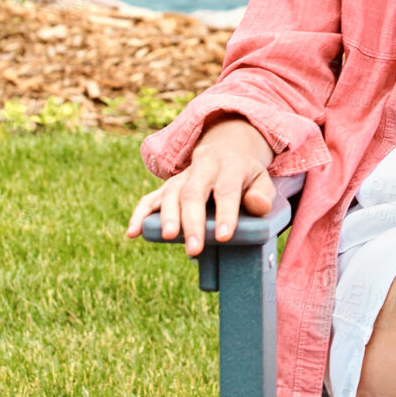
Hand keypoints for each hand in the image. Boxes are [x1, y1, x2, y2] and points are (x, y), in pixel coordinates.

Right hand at [125, 114, 277, 256]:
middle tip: (194, 248)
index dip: (225, 213)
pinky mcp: (167, 186)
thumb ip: (262, 194)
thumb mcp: (261, 179)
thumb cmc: (245, 174)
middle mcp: (203, 169)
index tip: (223, 236)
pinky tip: (133, 232)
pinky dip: (139, 214)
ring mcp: (182, 176)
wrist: (225, 148)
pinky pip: (150, 198)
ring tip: (167, 237)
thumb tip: (257, 206)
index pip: (226, 190)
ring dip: (167, 216)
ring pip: (170, 193)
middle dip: (192, 221)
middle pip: (193, 193)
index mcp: (229, 167)